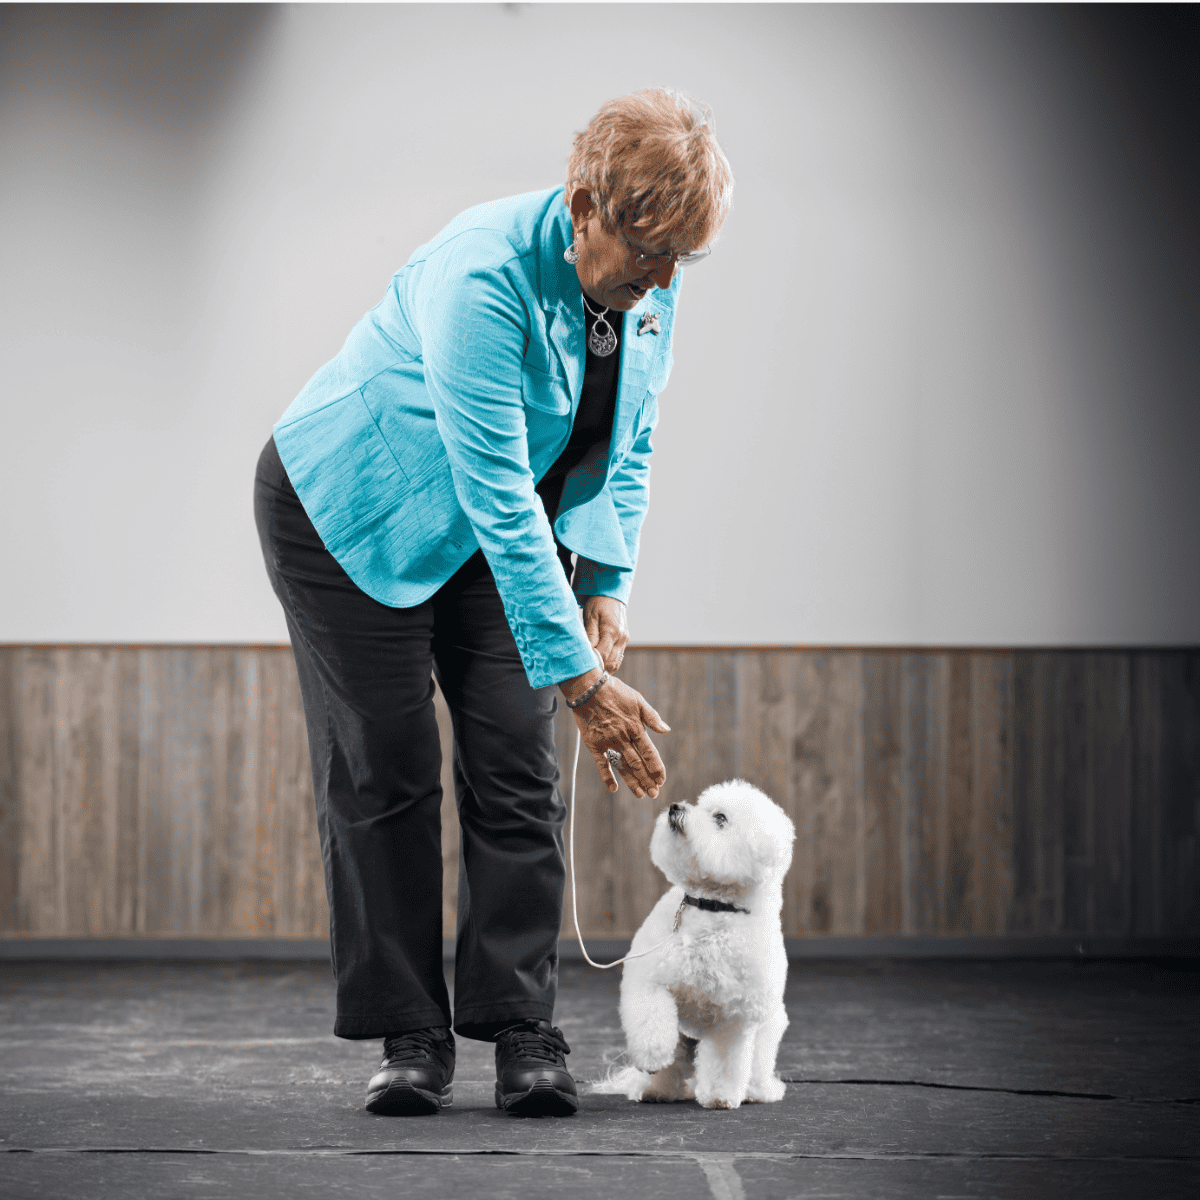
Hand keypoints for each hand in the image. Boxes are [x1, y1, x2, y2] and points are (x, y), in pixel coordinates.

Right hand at [561, 669, 669, 798]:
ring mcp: (608, 742)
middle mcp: (623, 738)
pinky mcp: (594, 744)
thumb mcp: (638, 700)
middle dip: (647, 780)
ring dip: (632, 782)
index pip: (649, 753)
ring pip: (622, 766)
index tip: (661, 779)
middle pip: (637, 764)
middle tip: (654, 793)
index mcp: (635, 727)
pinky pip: (601, 764)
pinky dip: (607, 777)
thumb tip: (666, 730)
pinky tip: (614, 788)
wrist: (588, 688)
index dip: (656, 768)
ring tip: (641, 794)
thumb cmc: (615, 692)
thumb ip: (652, 717)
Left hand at [582, 594, 627, 672]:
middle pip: (611, 663)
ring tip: (591, 672)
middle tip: (585, 675)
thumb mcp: (590, 617)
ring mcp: (624, 640)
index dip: (593, 665)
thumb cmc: (598, 602)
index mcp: (612, 632)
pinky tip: (599, 664)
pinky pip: (618, 657)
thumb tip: (587, 654)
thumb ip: (590, 636)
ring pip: (616, 663)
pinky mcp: (624, 640)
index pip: (603, 656)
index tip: (581, 669)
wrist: (612, 593)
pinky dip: (609, 663)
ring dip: (604, 669)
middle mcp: (621, 638)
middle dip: (599, 670)